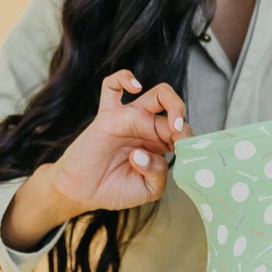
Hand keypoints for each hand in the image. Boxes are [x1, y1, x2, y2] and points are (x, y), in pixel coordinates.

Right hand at [48, 70, 194, 216]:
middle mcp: (147, 128)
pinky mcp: (108, 115)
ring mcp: (129, 119)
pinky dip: (124, 78)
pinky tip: (134, 86)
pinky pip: (112, 86)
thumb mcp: (147, 190)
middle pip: (176, 110)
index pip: (183, 132)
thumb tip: (148, 153)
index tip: (186, 154)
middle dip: (184, 122)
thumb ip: (158, 174)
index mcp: (159, 145)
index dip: (189, 140)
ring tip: (173, 124)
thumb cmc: (114, 189)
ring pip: (158, 94)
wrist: (82, 192)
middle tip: (180, 137)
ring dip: (172, 102)